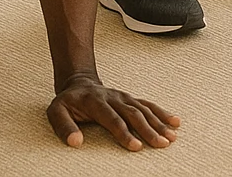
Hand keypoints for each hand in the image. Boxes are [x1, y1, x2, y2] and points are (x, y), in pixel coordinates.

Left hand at [47, 74, 179, 150]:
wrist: (78, 83)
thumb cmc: (67, 103)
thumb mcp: (56, 112)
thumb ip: (63, 126)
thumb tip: (75, 142)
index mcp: (96, 102)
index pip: (112, 119)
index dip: (124, 133)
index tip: (136, 146)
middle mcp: (114, 98)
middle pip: (133, 114)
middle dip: (149, 130)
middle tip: (161, 144)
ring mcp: (124, 97)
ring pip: (144, 109)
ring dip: (159, 123)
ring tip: (172, 137)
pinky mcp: (131, 98)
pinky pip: (148, 105)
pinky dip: (162, 113)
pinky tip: (175, 121)